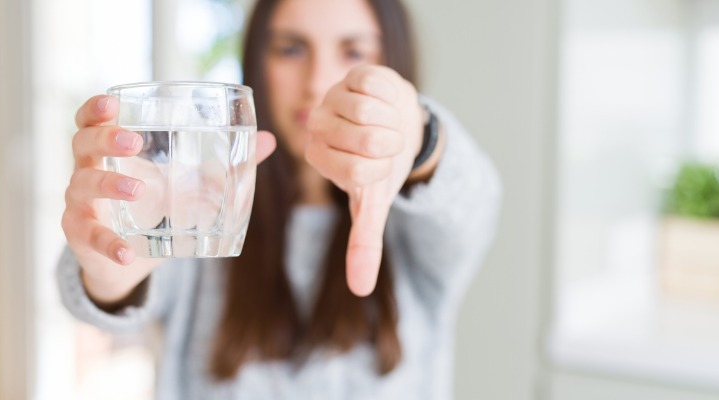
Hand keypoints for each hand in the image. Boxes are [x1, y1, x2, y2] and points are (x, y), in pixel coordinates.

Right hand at [62, 95, 276, 302]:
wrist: (128, 260)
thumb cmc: (157, 209)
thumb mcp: (190, 186)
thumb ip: (226, 165)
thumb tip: (267, 140)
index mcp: (111, 151)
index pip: (91, 120)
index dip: (96, 108)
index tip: (112, 102)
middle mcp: (88, 171)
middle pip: (82, 143)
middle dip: (105, 139)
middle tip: (134, 142)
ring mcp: (81, 204)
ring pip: (80, 185)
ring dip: (108, 185)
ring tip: (138, 190)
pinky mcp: (81, 236)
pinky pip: (88, 236)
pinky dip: (108, 243)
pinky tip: (127, 252)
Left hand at [305, 65, 424, 295]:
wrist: (401, 125)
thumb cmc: (383, 166)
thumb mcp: (374, 204)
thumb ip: (364, 244)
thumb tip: (360, 290)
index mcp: (320, 159)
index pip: (359, 171)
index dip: (383, 169)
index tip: (381, 165)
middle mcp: (318, 127)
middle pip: (365, 139)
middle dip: (390, 145)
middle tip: (387, 143)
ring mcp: (334, 96)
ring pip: (370, 111)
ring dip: (393, 121)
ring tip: (388, 123)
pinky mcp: (353, 74)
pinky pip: (377, 85)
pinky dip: (393, 98)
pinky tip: (386, 103)